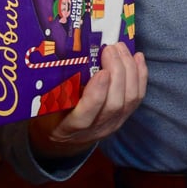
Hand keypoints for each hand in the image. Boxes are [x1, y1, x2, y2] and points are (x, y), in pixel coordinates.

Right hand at [28, 42, 147, 159]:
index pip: (86, 116)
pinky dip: (141, 74)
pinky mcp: (126, 116)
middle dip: (117, 72)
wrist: (67, 138)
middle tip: (111, 48)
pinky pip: (138, 96)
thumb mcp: (45, 106)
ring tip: (121, 48)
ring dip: (129, 69)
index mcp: (69, 128)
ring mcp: (114, 123)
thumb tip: (65, 58)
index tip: (102, 72)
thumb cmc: (52, 116)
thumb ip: (55, 89)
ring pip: (130, 99)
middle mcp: (96, 129)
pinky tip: (138, 57)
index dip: (97, 94)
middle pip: (114, 104)